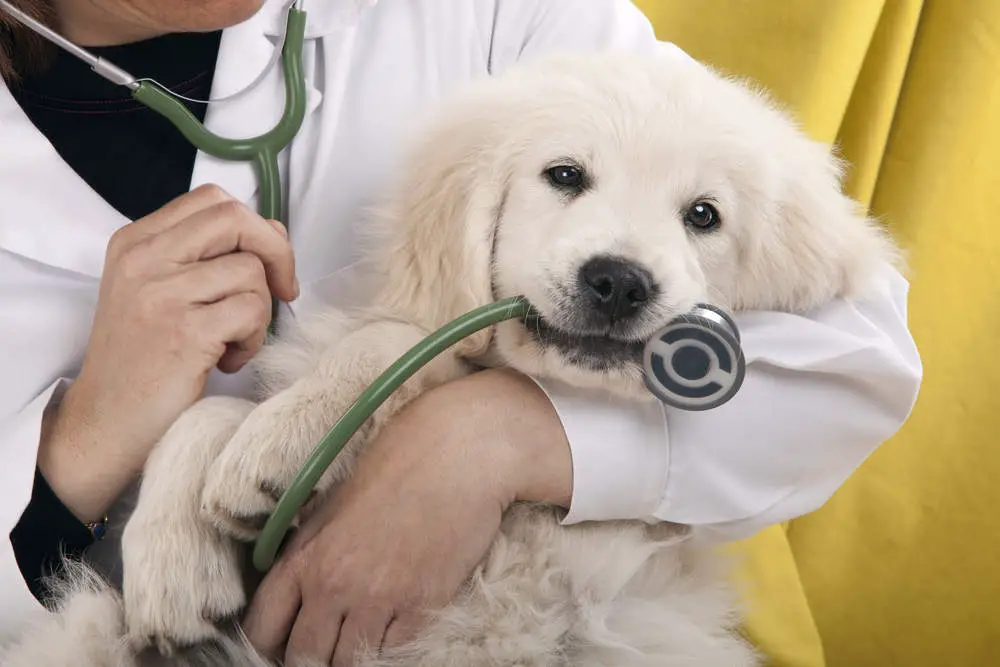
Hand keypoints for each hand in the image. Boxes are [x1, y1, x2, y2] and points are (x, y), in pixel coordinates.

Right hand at [39, 184, 297, 521]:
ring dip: (259, 312)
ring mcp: (161, 294)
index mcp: (136, 242)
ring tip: (231, 342)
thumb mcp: (158, 293)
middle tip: (282, 292)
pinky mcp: (183, 332)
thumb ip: (205, 257)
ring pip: (251, 271)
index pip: (213, 200)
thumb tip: (273, 231)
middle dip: (277, 254)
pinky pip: (252, 312)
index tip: (267, 264)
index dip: (255, 226)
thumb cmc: (143, 360)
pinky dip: (253, 340)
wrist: (104, 423)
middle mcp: (143, 259)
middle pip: (236, 219)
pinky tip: (227, 361)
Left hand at [241, 369, 573, 666]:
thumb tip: (298, 589)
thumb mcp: (334, 505)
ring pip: (350, 663)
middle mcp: (333, 585)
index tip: (286, 642)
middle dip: (313, 656)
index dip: (272, 645)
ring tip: (364, 635)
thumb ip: (310, 552)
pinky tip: (396, 622)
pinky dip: (392, 645)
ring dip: (354, 653)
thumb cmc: (397, 465)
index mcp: (304, 555)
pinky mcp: (422, 606)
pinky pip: (394, 652)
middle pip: (305, 657)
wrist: (458, 452)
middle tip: (329, 643)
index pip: (263, 630)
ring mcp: (378, 599)